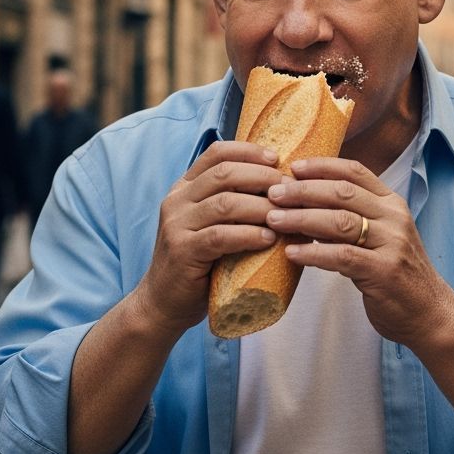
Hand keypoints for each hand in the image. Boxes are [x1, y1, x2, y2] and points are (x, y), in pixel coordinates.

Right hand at [134, 141, 282, 333]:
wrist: (164, 302)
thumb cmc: (199, 263)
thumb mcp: (213, 225)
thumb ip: (234, 204)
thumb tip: (284, 189)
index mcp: (185, 187)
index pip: (217, 153)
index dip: (249, 151)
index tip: (278, 159)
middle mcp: (177, 200)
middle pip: (224, 173)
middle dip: (261, 177)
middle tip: (289, 189)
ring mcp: (176, 225)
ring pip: (224, 203)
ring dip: (261, 207)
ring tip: (285, 216)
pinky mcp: (182, 251)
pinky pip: (220, 236)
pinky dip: (248, 234)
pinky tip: (269, 239)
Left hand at [264, 156, 453, 348]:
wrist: (431, 314)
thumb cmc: (396, 275)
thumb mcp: (380, 238)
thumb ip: (353, 219)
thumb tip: (304, 206)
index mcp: (392, 204)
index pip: (355, 172)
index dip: (321, 166)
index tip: (292, 167)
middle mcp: (394, 218)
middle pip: (342, 193)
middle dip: (303, 190)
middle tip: (272, 193)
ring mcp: (391, 244)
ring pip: (340, 222)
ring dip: (302, 218)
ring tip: (274, 219)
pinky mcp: (384, 272)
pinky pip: (342, 257)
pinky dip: (314, 254)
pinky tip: (292, 253)